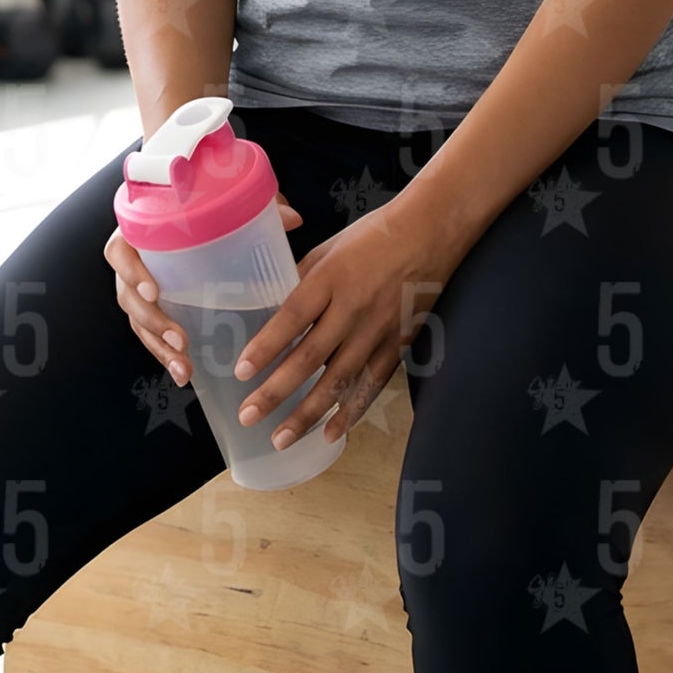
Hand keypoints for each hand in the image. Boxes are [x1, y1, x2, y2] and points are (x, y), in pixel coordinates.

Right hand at [107, 189, 304, 386]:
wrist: (188, 202)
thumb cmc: (202, 199)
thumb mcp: (227, 196)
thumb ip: (255, 202)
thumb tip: (293, 219)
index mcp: (139, 227)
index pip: (120, 250)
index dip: (132, 272)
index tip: (156, 291)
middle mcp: (133, 258)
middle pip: (127, 296)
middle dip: (153, 322)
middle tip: (181, 339)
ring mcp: (138, 285)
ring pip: (137, 321)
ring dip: (158, 346)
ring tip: (184, 366)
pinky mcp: (151, 305)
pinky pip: (149, 333)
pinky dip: (164, 353)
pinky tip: (184, 371)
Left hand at [231, 198, 461, 450]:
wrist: (430, 233)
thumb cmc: (375, 234)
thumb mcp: (330, 246)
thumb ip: (302, 277)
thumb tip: (273, 304)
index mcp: (331, 277)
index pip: (292, 316)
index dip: (267, 346)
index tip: (242, 371)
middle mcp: (353, 307)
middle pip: (310, 356)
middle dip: (276, 391)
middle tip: (248, 416)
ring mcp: (377, 329)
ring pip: (339, 379)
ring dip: (308, 413)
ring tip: (280, 439)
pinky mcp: (398, 344)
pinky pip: (371, 384)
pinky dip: (351, 411)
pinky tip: (331, 434)